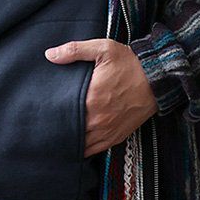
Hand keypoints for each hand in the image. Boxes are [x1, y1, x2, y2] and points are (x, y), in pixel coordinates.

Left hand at [44, 38, 159, 157]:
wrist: (158, 78)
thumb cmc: (129, 63)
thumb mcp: (103, 49)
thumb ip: (75, 50)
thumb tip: (49, 54)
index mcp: (91, 98)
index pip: (62, 113)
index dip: (50, 113)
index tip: (41, 110)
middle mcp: (98, 119)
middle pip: (69, 131)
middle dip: (57, 128)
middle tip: (44, 123)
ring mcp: (107, 131)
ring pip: (80, 144)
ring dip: (69, 140)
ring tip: (57, 133)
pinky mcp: (116, 137)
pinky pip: (94, 150)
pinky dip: (83, 148)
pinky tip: (75, 142)